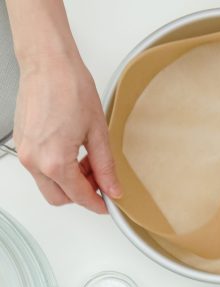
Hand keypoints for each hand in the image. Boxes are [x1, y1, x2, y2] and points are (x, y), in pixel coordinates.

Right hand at [13, 54, 120, 212]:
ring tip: (89, 161)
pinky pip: (40, 168)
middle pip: (59, 198)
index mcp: (54, 161)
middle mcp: (34, 160)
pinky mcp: (22, 143)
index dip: (97, 203)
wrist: (49, 64)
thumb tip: (113, 189)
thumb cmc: (70, 88)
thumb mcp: (98, 133)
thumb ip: (106, 167)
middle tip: (101, 180)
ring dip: (70, 181)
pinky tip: (74, 152)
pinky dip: (58, 169)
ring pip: (49, 184)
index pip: (79, 196)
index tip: (109, 204)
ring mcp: (24, 152)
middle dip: (82, 194)